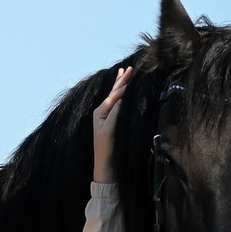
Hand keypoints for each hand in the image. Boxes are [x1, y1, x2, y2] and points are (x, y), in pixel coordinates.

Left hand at [89, 65, 132, 183]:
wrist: (105, 163)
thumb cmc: (107, 149)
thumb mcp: (109, 131)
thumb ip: (114, 114)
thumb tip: (120, 99)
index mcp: (100, 112)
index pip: (113, 95)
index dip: (122, 85)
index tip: (130, 74)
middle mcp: (103, 112)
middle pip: (114, 92)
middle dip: (121, 80)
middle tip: (128, 68)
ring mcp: (107, 116)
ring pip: (115, 96)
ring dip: (120, 84)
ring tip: (123, 72)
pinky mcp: (112, 121)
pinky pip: (117, 103)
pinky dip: (120, 94)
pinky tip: (122, 91)